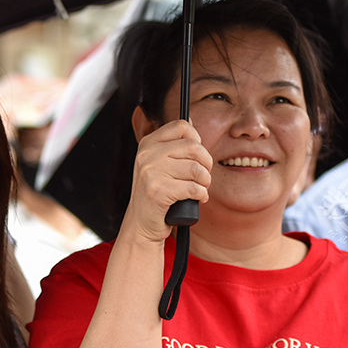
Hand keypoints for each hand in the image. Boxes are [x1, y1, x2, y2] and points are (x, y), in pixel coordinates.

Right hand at [125, 120, 211, 242]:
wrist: (141, 224)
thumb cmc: (157, 194)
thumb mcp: (158, 164)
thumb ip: (173, 146)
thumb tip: (191, 122)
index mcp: (148, 143)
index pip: (182, 126)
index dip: (197, 139)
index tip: (197, 155)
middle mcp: (147, 154)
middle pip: (193, 146)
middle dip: (206, 163)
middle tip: (204, 176)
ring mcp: (151, 172)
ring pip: (196, 169)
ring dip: (205, 181)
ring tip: (201, 188)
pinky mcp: (158, 191)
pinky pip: (194, 187)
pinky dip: (202, 194)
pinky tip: (199, 198)